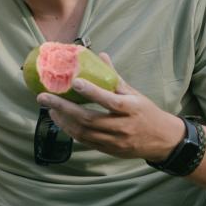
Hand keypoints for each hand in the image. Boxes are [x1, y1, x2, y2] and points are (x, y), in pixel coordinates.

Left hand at [36, 52, 183, 160]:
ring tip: (50, 108)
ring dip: (63, 120)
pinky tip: (61, 121)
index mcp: (131, 108)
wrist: (162, 140)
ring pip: (83, 132)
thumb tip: (100, 55)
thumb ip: (114, 77)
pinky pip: (85, 141)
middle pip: (89, 119)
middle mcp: (122, 126)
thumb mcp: (135, 93)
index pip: (109, 100)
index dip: (92, 92)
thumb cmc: (146, 112)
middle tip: (44, 97)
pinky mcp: (108, 150)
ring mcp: (115, 141)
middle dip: (63, 108)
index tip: (74, 82)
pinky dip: (70, 131)